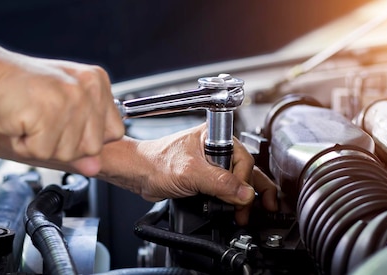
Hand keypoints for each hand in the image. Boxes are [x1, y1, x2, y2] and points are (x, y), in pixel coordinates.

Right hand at [0, 55, 124, 174]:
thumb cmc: (20, 88)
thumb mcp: (59, 109)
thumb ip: (81, 137)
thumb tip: (95, 167)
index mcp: (96, 82)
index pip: (114, 132)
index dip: (88, 139)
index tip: (66, 127)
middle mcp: (87, 89)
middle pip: (92, 148)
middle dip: (64, 145)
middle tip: (43, 122)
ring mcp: (69, 101)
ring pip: (67, 153)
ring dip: (41, 145)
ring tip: (30, 119)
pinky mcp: (47, 114)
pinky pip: (41, 152)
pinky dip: (24, 145)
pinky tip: (20, 121)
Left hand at [97, 123, 277, 224]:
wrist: (138, 174)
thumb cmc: (155, 163)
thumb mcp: (191, 173)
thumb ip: (220, 183)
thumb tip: (244, 193)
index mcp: (215, 137)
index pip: (243, 159)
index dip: (245, 181)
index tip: (243, 198)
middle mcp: (216, 148)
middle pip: (245, 170)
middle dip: (249, 192)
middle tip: (248, 210)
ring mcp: (211, 163)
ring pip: (237, 181)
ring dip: (242, 198)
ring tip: (243, 214)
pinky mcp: (206, 177)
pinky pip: (225, 188)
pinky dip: (231, 200)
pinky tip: (233, 210)